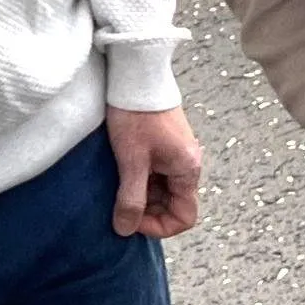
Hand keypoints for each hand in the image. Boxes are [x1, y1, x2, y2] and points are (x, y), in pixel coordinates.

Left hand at [105, 105, 202, 238]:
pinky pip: (156, 171)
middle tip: (118, 203)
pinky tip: (121, 171)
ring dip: (142, 193)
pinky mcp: (164, 142)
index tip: (131, 220)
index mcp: (187, 170)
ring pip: (162, 187)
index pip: (184, 216)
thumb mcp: (131, 160)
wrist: (136, 75)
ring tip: (117, 186)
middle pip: (172, 202)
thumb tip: (125, 229)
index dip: (158, 226)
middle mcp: (187, 163)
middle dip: (147, 209)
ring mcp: (176, 152)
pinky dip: (140, 177)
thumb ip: (130, 197)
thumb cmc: (135, 116)